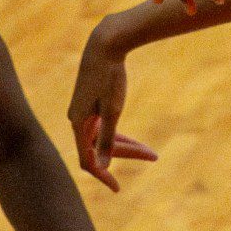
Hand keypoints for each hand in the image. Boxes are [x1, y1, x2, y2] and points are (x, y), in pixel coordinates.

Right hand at [69, 21, 157, 192]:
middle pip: (99, 147)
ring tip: (150, 150)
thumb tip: (102, 167)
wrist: (105, 42)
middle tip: (153, 156)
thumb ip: (108, 139)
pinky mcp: (88, 101)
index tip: (118, 189)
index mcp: (78, 124)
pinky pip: (102, 125)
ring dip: (124, 144)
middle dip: (126, 154)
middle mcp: (76, 119)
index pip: (87, 161)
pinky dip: (117, 132)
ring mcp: (81, 110)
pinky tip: (130, 137)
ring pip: (102, 136)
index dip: (102, 176)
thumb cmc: (109, 76)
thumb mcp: (113, 109)